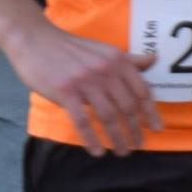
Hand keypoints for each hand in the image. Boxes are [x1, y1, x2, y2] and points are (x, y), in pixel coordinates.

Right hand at [8, 22, 162, 156]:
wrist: (35, 39)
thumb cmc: (70, 48)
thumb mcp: (103, 50)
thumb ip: (128, 60)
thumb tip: (154, 59)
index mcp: (117, 60)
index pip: (141, 90)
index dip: (151, 112)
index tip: (157, 129)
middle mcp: (105, 70)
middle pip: (127, 107)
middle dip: (135, 130)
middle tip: (137, 146)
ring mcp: (85, 81)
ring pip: (108, 116)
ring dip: (117, 138)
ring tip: (122, 152)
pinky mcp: (65, 92)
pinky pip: (82, 121)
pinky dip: (92, 139)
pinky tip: (98, 151)